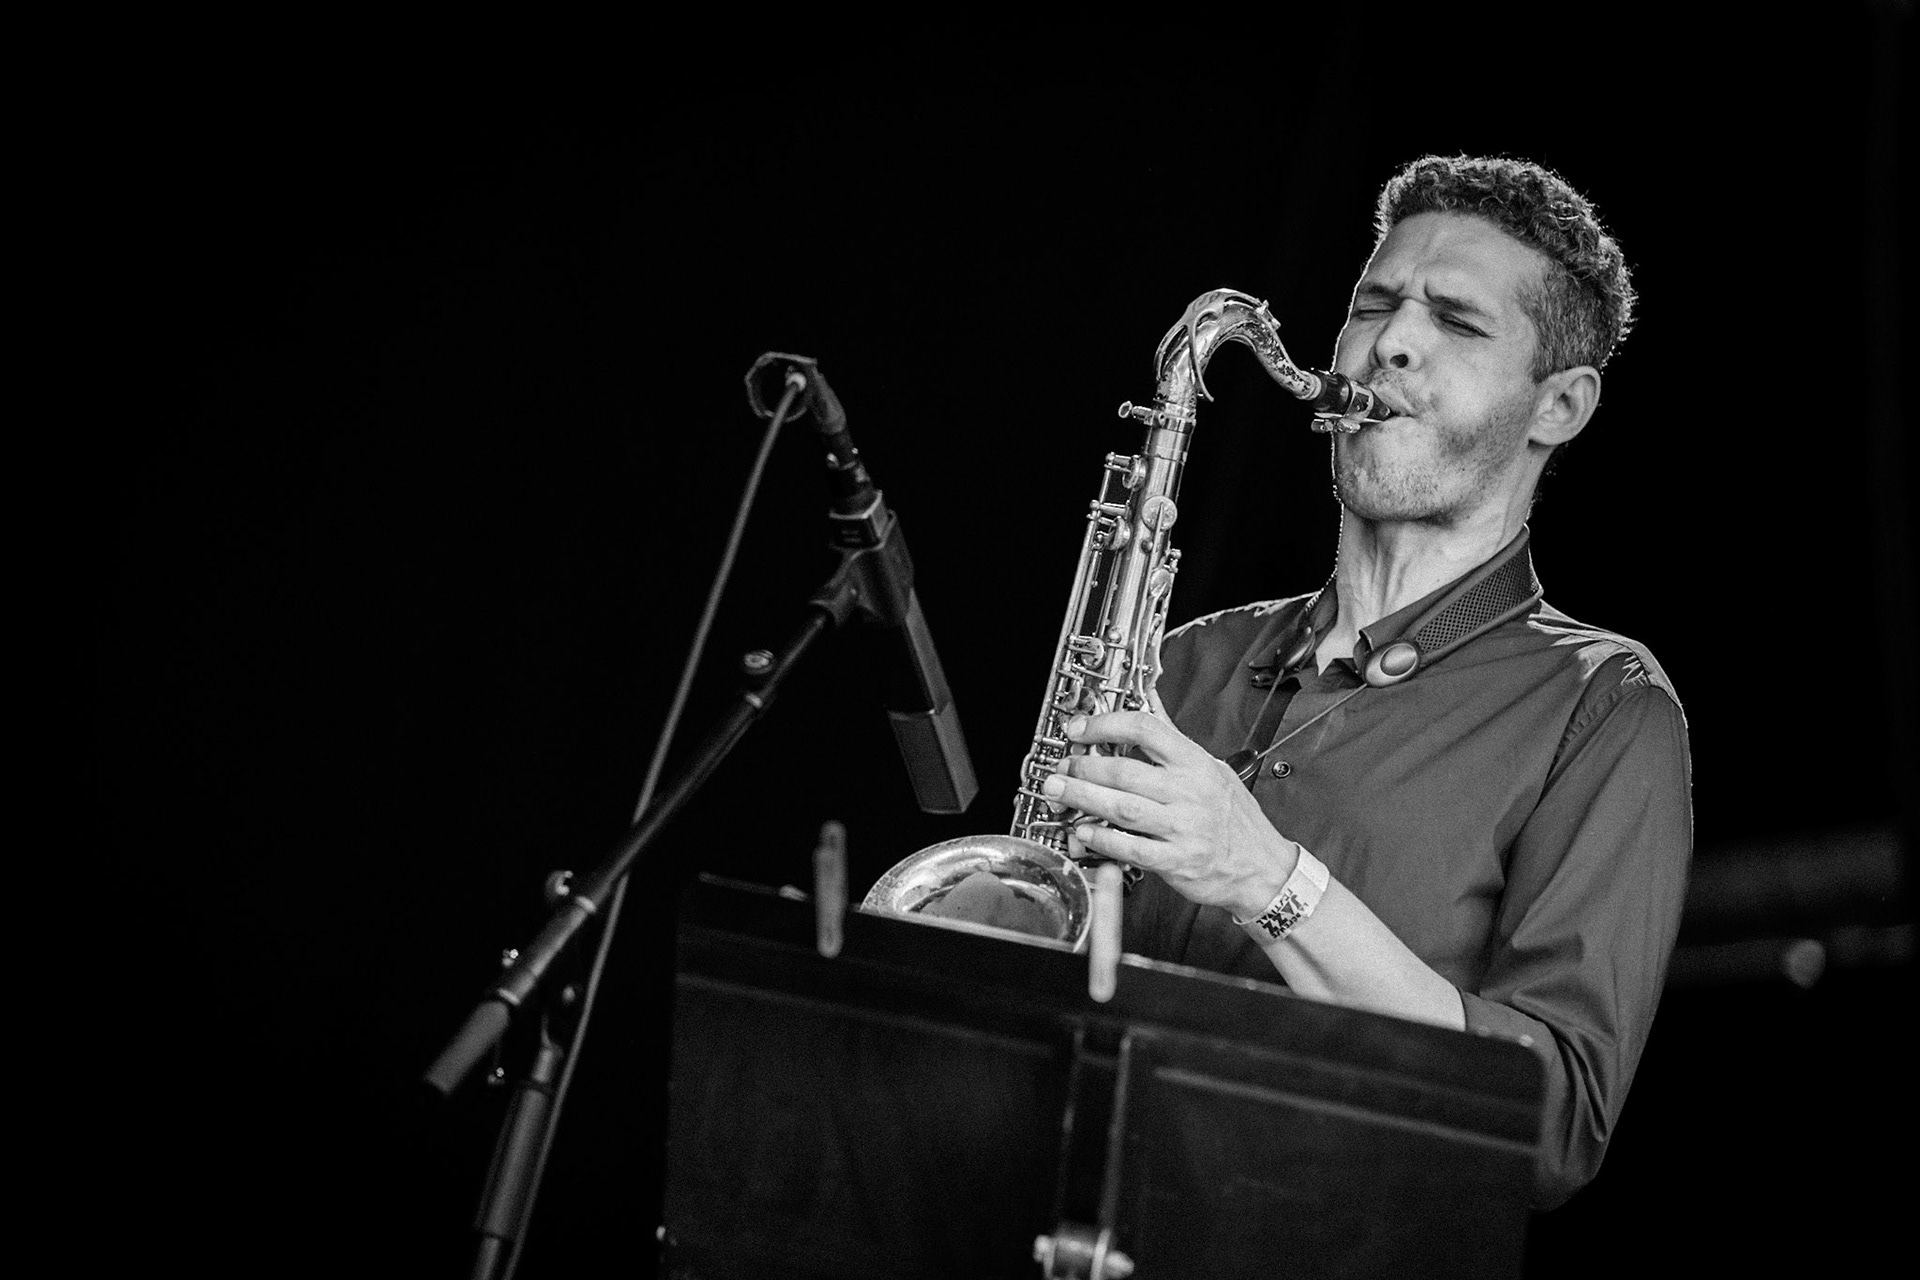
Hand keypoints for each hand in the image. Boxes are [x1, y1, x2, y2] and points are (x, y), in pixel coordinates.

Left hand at [1041, 710, 1296, 918]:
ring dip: (1084, 798)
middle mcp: (1189, 792)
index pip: (1147, 730)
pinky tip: (1082, 830)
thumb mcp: (1211, 767)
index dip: (1107, 725)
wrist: (1262, 867)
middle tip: (1061, 766)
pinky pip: (1132, 848)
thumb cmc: (1234, 817)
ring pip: (1123, 808)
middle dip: (1084, 766)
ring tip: (1058, 791)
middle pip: (1126, 771)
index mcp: (1195, 763)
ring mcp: (1183, 828)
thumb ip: (1173, 737)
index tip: (1080, 729)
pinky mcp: (1177, 861)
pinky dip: (1103, 839)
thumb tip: (1147, 697)